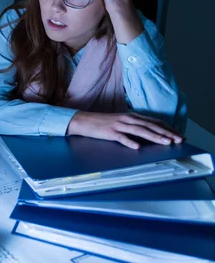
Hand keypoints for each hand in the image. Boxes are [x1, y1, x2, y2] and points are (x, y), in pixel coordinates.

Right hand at [67, 111, 183, 148]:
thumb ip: (134, 127)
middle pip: (151, 126)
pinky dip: (130, 142)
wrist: (84, 121)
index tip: (179, 135)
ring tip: (166, 142)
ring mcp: (119, 125)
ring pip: (140, 131)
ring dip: (154, 137)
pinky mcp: (109, 132)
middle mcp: (128, 119)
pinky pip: (121, 138)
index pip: (154, 122)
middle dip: (166, 133)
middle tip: (179, 140)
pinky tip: (137, 147)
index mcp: (132, 116)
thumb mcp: (121, 122)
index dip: (168, 128)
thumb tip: (149, 135)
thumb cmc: (103, 123)